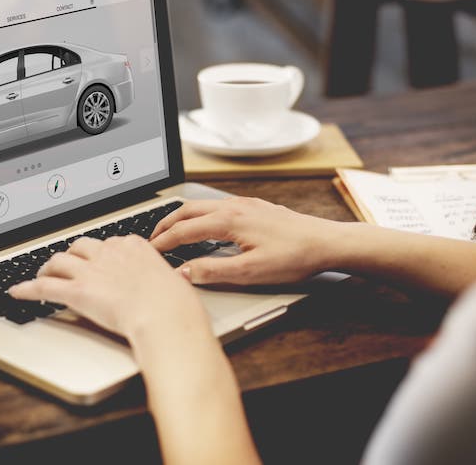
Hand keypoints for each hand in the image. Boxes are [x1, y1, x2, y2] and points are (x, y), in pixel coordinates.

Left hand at [7, 235, 210, 343]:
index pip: (108, 243)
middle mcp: (109, 252)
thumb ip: (162, 279)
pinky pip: (44, 287)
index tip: (97, 260)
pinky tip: (17, 292)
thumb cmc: (175, 304)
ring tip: (43, 275)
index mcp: (133, 246)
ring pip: (59, 261)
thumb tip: (170, 285)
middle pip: (80, 246)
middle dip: (72, 255)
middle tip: (68, 266)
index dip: (99, 253)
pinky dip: (27, 289)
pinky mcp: (77, 291)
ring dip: (48, 268)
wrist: (165, 315)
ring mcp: (91, 270)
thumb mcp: (174, 282)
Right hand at [150, 197, 342, 284]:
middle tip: (151, 239)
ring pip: (202, 206)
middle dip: (165, 224)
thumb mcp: (250, 272)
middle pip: (187, 211)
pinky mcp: (254, 207)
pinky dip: (199, 216)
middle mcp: (234, 206)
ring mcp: (245, 204)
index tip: (149, 252)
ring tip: (170, 232)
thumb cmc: (294, 257)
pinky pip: (216, 206)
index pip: (184, 230)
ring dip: (182, 218)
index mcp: (229, 220)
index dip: (163, 243)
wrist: (326, 242)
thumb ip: (213, 271)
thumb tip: (183, 272)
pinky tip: (203, 227)